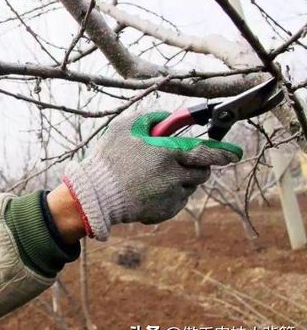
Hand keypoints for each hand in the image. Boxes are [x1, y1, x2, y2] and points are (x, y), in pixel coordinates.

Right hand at [61, 111, 241, 240]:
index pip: (206, 151)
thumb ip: (152, 117)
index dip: (223, 152)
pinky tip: (149, 190)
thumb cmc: (108, 159)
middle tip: (184, 162)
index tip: (234, 153)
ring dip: (181, 179)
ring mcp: (170, 196)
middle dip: (199, 165)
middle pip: (202, 171)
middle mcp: (174, 176)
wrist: (94, 195)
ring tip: (156, 176)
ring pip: (189, 186)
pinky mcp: (164, 212)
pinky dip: (169, 194)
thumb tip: (169, 118)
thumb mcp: (125, 127)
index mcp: (168, 152)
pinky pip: (177, 201)